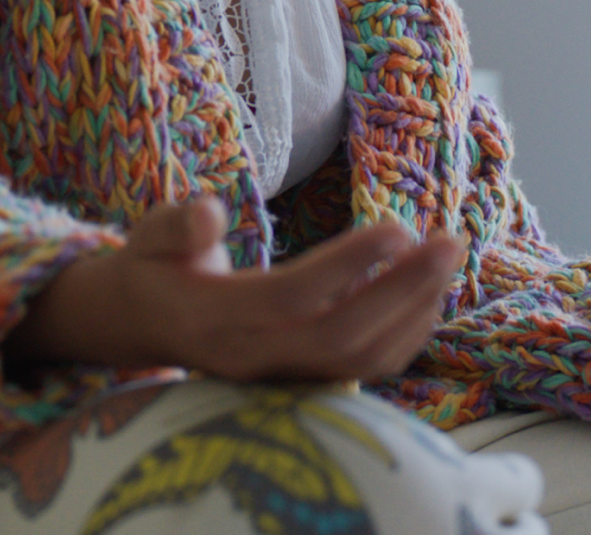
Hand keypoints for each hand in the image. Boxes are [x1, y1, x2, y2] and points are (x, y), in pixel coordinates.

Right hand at [7, 197, 463, 383]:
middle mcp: (254, 357)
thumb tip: (208, 212)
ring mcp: (281, 376)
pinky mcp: (302, 379)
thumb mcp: (146, 237)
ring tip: (446, 259)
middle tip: (449, 241)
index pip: (295, 297)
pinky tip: (426, 293)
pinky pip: (362, 367)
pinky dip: (404, 335)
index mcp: (217, 319)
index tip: (397, 227)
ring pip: (361, 359)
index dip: (348, 266)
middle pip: (344, 335)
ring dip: (414, 312)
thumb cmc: (152, 269)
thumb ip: (175, 225)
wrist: (141, 326)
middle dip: (404, 291)